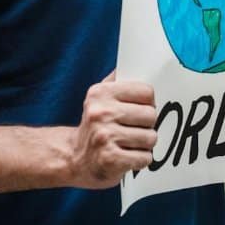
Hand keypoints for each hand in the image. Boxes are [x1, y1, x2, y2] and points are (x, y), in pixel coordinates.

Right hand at [69, 71, 157, 188]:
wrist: (74, 158)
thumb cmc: (94, 125)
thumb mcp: (100, 97)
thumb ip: (118, 80)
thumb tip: (142, 65)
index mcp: (100, 93)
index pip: (146, 92)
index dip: (148, 103)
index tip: (140, 109)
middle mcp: (100, 113)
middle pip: (151, 115)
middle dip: (147, 125)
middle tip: (134, 129)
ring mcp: (105, 136)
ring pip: (150, 138)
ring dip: (145, 145)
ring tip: (130, 143)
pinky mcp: (110, 159)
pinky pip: (145, 158)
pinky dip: (140, 160)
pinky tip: (127, 157)